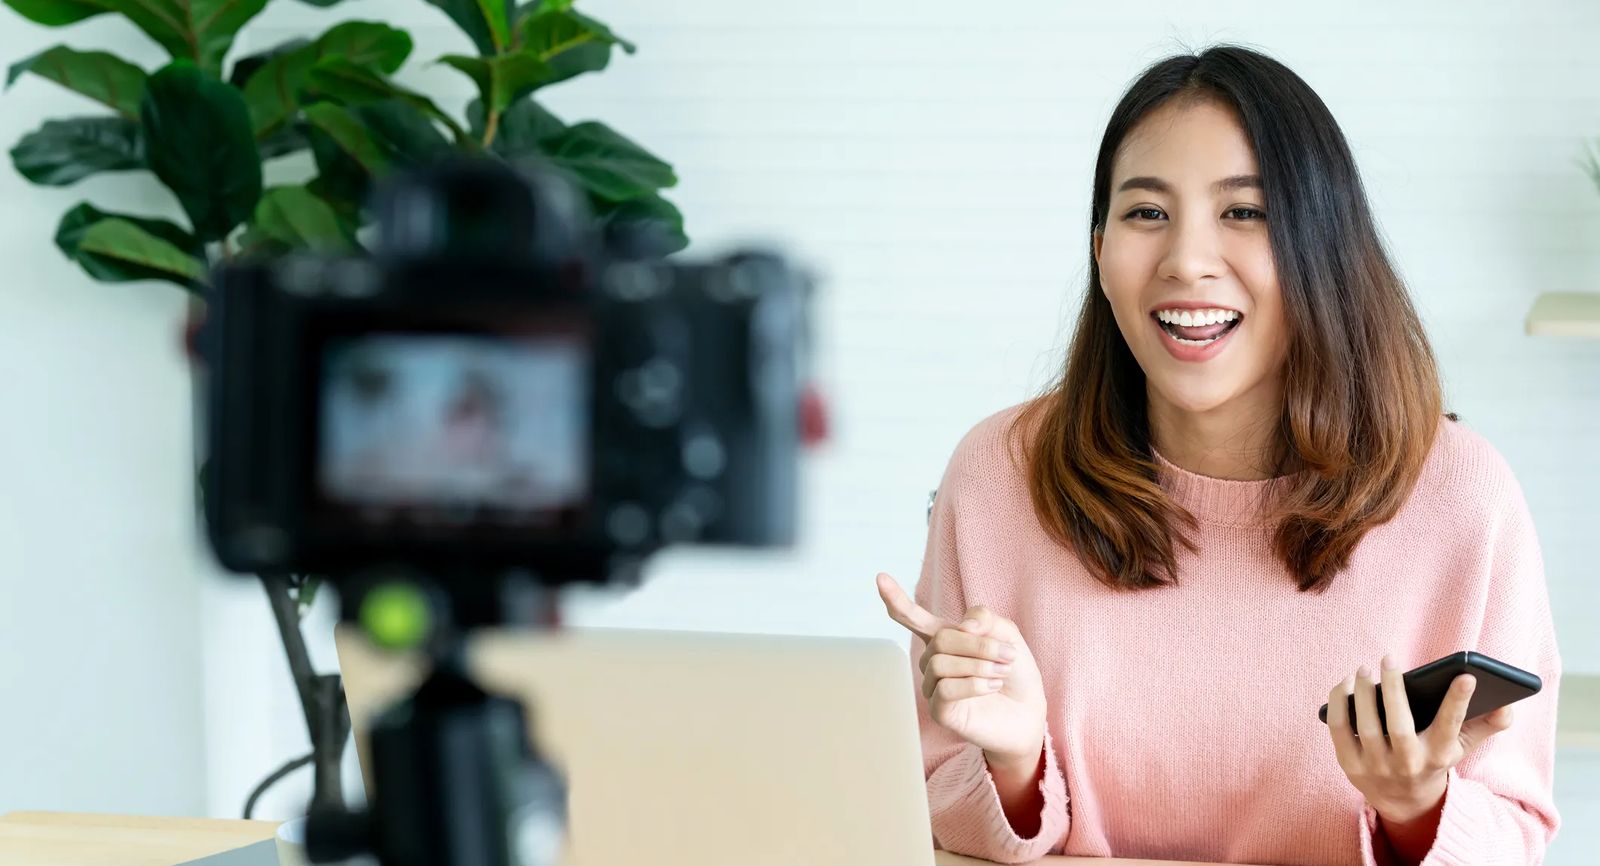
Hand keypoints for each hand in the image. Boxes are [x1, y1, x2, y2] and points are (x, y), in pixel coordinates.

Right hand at [876, 572, 1046, 768]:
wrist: (1029, 711)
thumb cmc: (1015, 673)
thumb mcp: (1008, 634)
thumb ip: (985, 619)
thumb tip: (961, 626)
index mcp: (945, 638)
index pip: (913, 618)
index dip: (897, 599)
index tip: (880, 577)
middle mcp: (933, 661)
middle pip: (941, 639)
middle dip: (978, 644)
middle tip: (1008, 654)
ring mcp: (933, 686)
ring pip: (941, 663)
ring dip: (979, 665)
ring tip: (1002, 672)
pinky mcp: (939, 711)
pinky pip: (945, 689)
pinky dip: (974, 684)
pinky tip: (992, 687)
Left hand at [1326, 653, 1514, 820]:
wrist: (1404, 801)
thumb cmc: (1433, 760)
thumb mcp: (1461, 747)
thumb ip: (1485, 725)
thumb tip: (1508, 706)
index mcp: (1438, 755)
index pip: (1450, 727)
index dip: (1459, 702)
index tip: (1466, 676)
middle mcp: (1407, 763)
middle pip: (1398, 726)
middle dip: (1394, 689)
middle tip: (1388, 658)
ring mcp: (1376, 766)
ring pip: (1365, 726)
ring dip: (1362, 693)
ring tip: (1365, 669)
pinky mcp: (1350, 764)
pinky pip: (1339, 728)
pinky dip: (1338, 703)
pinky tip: (1345, 684)